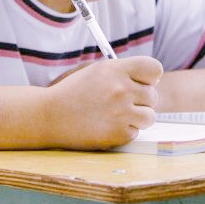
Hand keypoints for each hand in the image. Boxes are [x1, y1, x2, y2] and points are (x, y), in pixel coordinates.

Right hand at [43, 55, 161, 149]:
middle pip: (152, 96)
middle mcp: (121, 89)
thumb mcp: (97, 71)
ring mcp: (121, 113)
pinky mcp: (118, 134)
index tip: (142, 83)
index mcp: (115, 70)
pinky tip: (106, 126)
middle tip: (120, 103)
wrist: (49, 116)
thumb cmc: (74, 92)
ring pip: (149, 116)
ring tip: (115, 115)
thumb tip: (150, 80)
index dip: (150, 77)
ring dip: (136, 117)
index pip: (154, 69)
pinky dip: (124, 131)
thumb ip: (123, 72)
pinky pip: (135, 132)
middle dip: (140, 100)